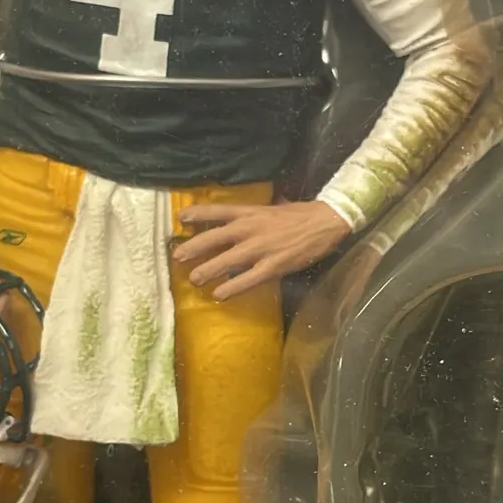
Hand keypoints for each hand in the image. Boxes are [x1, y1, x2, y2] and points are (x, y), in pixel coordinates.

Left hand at [174, 199, 349, 299]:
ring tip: (193, 279)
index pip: (218, 211)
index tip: (181, 219)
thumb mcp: (271, 208)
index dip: (198, 214)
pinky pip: (247, 279)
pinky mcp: (273, 266)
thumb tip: (237, 217)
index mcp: (250, 212)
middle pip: (215, 237)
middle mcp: (250, 228)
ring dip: (208, 270)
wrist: (325, 222)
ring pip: (227, 260)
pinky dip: (231, 287)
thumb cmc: (298, 215)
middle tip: (177, 257)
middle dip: (194, 247)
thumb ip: (252, 214)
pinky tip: (219, 294)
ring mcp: (261, 248)